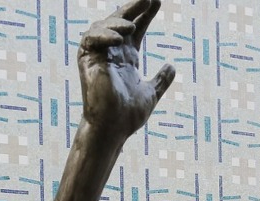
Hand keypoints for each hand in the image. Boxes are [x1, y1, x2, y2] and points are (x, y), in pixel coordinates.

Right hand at [78, 0, 174, 140]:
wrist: (113, 128)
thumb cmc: (128, 116)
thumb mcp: (151, 93)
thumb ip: (160, 80)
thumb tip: (172, 66)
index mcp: (125, 58)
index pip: (135, 30)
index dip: (145, 15)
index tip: (158, 2)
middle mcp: (111, 54)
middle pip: (120, 22)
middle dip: (133, 8)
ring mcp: (98, 56)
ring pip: (103, 26)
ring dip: (118, 20)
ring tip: (132, 25)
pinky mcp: (87, 62)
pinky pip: (90, 39)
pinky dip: (104, 34)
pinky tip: (119, 36)